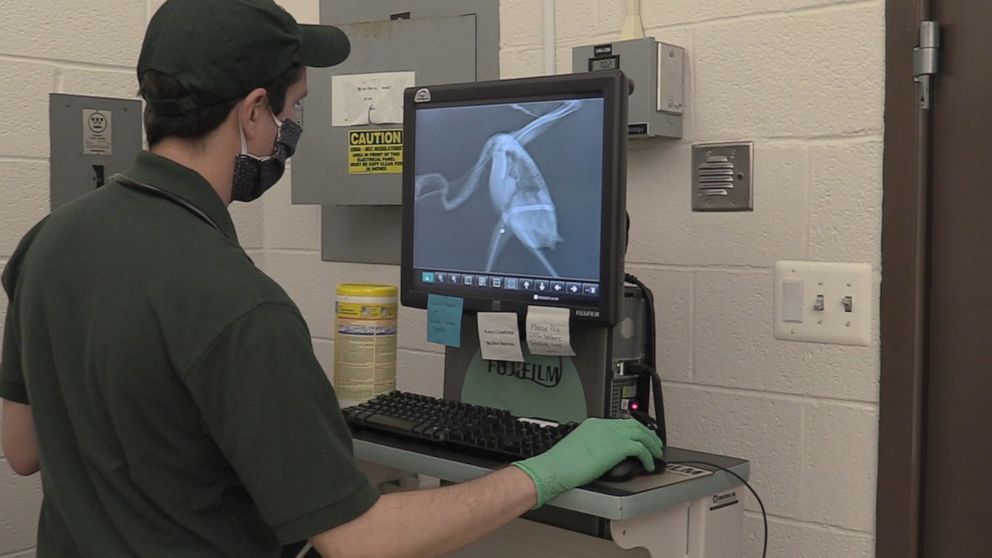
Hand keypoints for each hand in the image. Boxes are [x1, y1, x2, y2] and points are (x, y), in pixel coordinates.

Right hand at [512, 418, 663, 506]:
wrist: (555, 468)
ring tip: (656, 453)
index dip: (634, 430)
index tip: (639, 436)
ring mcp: (612, 435)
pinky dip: (648, 457)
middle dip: (648, 434)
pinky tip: (648, 465)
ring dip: (652, 443)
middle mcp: (604, 426)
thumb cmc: (560, 463)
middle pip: (634, 424)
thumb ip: (593, 446)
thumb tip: (602, 455)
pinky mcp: (617, 447)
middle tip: (655, 443)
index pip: (620, 423)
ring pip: (641, 434)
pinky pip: (641, 449)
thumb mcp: (578, 447)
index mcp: (594, 424)